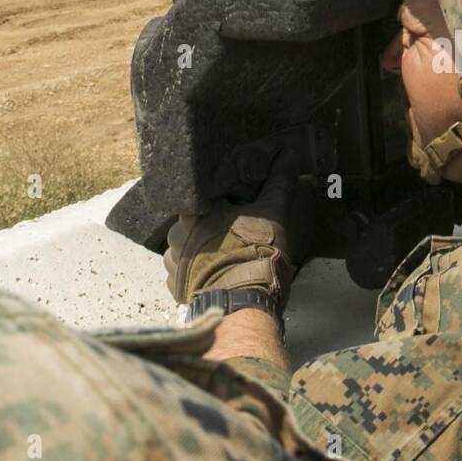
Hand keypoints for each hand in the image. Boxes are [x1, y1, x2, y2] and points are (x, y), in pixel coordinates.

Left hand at [163, 149, 307, 309]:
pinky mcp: (176, 289)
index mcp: (193, 210)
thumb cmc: (255, 254)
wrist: (242, 306)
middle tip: (238, 232)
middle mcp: (174, 235)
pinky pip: (187, 273)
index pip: (203, 194)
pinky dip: (202, 273)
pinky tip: (222, 275)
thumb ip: (279, 181)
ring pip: (190, 248)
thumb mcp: (274, 213)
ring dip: (206, 250)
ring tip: (231, 257)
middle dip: (214, 226)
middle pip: (196, 222)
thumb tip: (289, 153)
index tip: (237, 202)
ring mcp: (172, 264)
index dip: (222, 198)